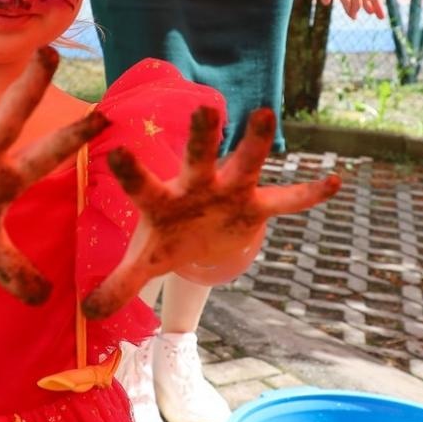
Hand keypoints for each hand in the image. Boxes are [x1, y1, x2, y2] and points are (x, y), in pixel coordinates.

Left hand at [82, 106, 340, 318]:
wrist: (199, 235)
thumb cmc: (167, 238)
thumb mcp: (146, 261)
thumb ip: (120, 284)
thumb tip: (88, 312)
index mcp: (164, 201)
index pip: (143, 185)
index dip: (131, 171)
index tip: (116, 149)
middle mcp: (197, 187)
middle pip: (198, 160)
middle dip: (202, 138)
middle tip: (206, 109)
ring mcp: (229, 191)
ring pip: (244, 165)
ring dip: (254, 143)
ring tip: (265, 114)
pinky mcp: (255, 205)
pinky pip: (286, 201)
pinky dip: (308, 195)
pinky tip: (335, 183)